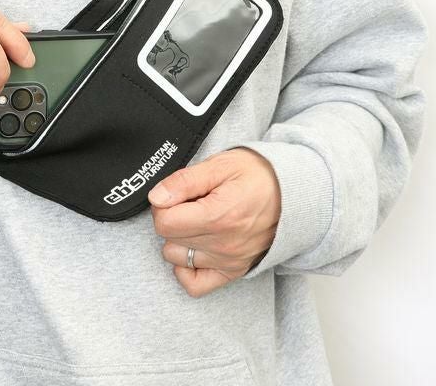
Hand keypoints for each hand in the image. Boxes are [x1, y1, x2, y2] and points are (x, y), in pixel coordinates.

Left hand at [147, 147, 280, 297]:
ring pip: (176, 258)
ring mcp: (229, 261)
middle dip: (171, 217)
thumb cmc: (258, 175)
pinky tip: (193, 247)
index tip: (174, 194)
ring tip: (196, 220)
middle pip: (168, 238)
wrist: (293, 193)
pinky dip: (187, 269)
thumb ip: (184, 182)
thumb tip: (156, 197)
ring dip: (179, 239)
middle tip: (189, 202)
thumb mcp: (220, 165)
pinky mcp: (233, 271)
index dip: (162, 204)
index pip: (164, 222)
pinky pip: (195, 285)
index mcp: (218, 216)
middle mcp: (223, 244)